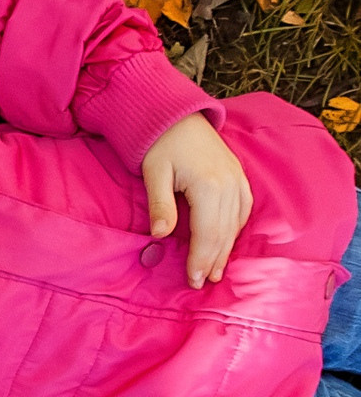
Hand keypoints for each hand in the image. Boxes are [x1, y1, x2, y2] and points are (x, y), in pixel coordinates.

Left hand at [142, 112, 252, 287]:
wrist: (177, 114)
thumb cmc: (160, 142)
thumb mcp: (154, 172)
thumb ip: (160, 204)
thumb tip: (159, 235)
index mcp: (208, 186)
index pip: (207, 233)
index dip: (200, 259)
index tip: (193, 280)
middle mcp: (229, 185)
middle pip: (223, 233)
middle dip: (213, 260)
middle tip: (202, 282)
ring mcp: (238, 180)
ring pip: (235, 225)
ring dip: (226, 249)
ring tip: (216, 271)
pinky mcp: (239, 177)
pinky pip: (242, 210)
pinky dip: (235, 230)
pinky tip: (227, 243)